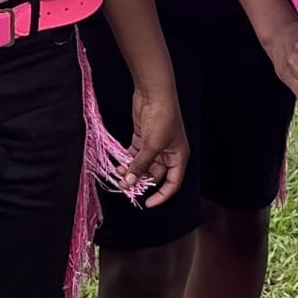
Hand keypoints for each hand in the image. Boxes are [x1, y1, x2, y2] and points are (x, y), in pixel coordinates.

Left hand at [121, 79, 188, 207]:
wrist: (155, 93)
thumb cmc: (163, 118)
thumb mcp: (152, 146)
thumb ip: (141, 165)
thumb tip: (130, 182)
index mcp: (178, 157)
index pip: (172, 183)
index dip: (161, 196)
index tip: (148, 204)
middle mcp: (168, 153)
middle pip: (155, 175)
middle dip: (140, 181)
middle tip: (126, 186)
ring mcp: (155, 146)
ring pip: (143, 165)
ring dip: (132, 171)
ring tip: (120, 174)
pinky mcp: (143, 138)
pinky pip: (135, 155)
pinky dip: (128, 160)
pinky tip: (119, 164)